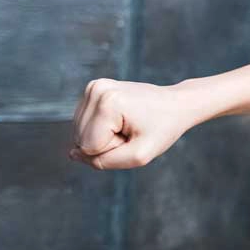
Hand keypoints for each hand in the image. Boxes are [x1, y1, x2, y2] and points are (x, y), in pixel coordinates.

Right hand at [68, 79, 197, 169]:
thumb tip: (73, 154)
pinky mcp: (93, 89)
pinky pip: (84, 124)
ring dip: (105, 136)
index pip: (89, 148)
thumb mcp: (140, 155)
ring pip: (81, 133)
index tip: (134, 135)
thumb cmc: (162, 128)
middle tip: (132, 130)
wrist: (176, 104)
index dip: (113, 149)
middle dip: (108, 143)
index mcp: (107, 103)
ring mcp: (93, 87)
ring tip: (128, 124)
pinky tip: (121, 118)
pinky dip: (102, 127)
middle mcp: (96, 89)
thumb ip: (104, 162)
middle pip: (82, 139)